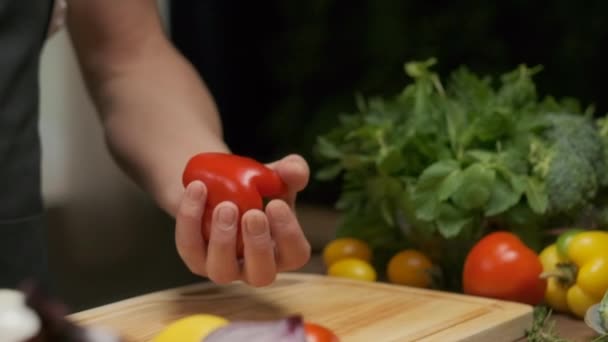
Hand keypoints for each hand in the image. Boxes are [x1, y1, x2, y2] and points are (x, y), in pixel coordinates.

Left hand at [174, 154, 310, 286]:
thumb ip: (293, 170)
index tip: (276, 204)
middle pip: (261, 275)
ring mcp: (224, 267)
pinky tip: (198, 189)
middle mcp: (255, 267)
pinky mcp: (195, 258)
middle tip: (252, 214)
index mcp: (283, 251)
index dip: (288, 234)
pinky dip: (190, 219)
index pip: (295, 255)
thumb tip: (293, 171)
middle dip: (257, 245)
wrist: (219, 187)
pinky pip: (189, 247)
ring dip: (223, 239)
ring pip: (221, 272)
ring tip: (224, 206)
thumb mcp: (278, 175)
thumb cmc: (257, 189)